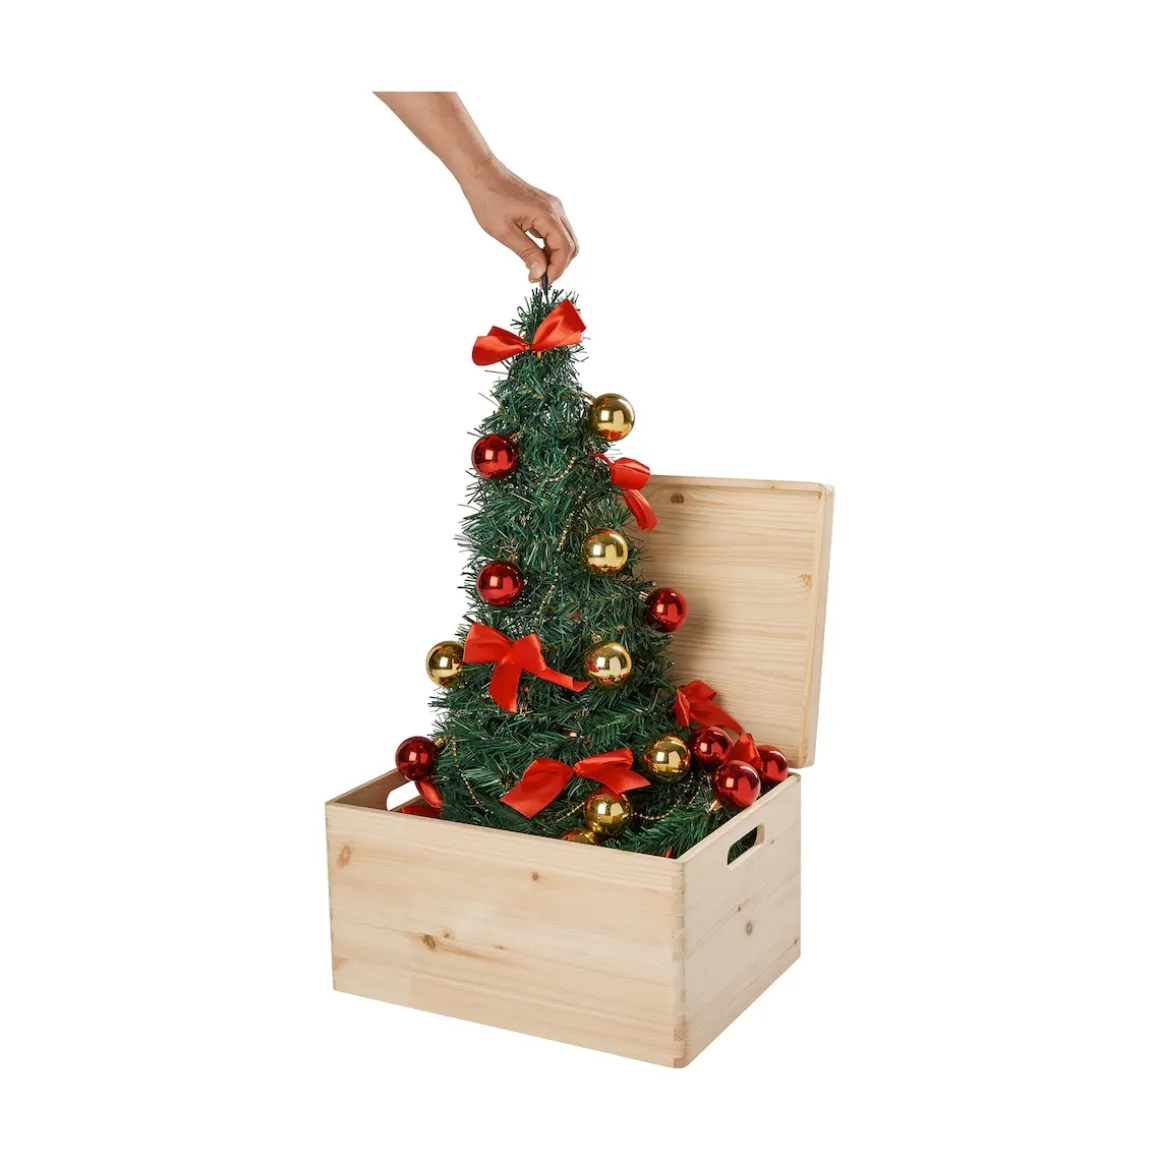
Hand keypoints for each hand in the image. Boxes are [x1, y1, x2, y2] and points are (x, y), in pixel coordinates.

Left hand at [459, 160, 578, 283]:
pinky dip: (549, 247)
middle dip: (558, 265)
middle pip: (571, 246)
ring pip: (565, 239)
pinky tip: (533, 253)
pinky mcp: (546, 208)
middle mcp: (555, 209)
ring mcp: (552, 207)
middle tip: (538, 278)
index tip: (542, 283)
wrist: (482, 174)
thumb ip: (526, 252)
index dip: (557, 270)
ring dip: (554, 257)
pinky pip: (556, 232)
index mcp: (546, 214)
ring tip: (533, 267)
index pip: (565, 248)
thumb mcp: (505, 232)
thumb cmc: (489, 199)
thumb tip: (540, 273)